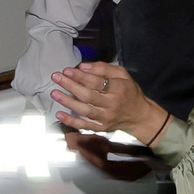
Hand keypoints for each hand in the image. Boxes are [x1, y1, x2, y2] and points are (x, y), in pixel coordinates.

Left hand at [50, 60, 168, 144]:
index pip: (98, 82)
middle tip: (56, 77)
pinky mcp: (101, 128)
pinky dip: (71, 121)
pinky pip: (85, 125)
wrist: (139, 116)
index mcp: (119, 89)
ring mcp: (106, 118)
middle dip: (70, 86)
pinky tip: (59, 114)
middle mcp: (112, 104)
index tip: (67, 70)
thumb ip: (104, 68)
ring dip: (67, 102)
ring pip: (84, 110)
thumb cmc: (129, 91)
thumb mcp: (123, 75)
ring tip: (54, 93)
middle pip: (88, 95)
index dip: (81, 76)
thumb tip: (83, 66)